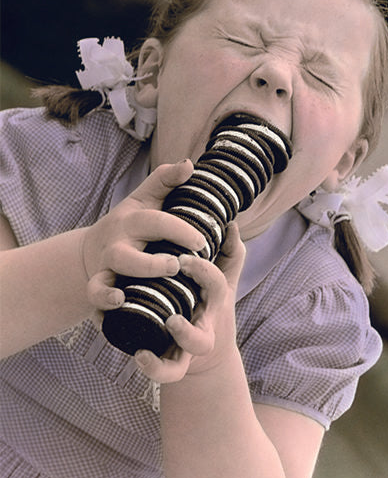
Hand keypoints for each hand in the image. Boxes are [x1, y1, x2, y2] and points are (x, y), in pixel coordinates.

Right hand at [82, 160, 205, 312]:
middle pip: (125, 256)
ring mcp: (104, 271)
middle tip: (174, 266)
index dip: (179, 231)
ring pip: (102, 283)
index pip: (155, 222)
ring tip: (125, 297)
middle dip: (148, 264)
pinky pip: (95, 305)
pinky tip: (115, 313)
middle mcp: (116, 246)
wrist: (94, 248)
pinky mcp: (98, 291)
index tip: (202, 241)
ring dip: (111, 291)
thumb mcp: (147, 199)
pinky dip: (100, 311)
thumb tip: (189, 164)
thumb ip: (166, 180)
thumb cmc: (131, 223)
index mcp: (132, 222)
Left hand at [134, 222, 245, 381]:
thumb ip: (228, 252)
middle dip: (186, 330)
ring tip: (156, 338)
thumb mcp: (223, 279)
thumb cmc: (209, 306)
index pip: (216, 286)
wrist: (208, 355)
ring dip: (167, 354)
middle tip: (171, 317)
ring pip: (180, 362)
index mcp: (212, 304)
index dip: (203, 273)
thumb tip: (231, 223)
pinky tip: (139, 355)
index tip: (184, 260)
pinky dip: (154, 367)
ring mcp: (185, 349)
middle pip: (200, 338)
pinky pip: (165, 371)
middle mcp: (201, 328)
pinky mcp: (171, 362)